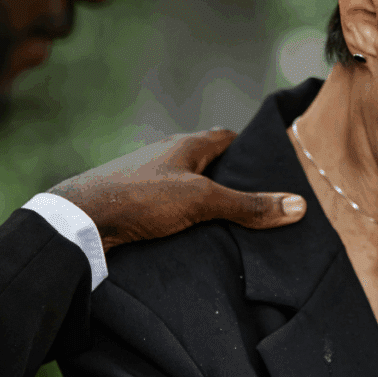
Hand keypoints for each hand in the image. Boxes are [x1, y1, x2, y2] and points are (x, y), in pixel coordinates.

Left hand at [49, 129, 306, 250]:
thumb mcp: (202, 201)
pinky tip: (195, 238)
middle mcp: (167, 157)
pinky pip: (170, 207)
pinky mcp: (134, 204)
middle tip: (258, 202)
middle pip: (209, 163)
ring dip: (207, 202)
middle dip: (232, 180)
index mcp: (186, 145)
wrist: (79, 220)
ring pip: (188, 187)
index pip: (227, 138)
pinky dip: (186, 218)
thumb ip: (248, 205)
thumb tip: (298, 205)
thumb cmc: (140, 198)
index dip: (250, 150)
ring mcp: (148, 180)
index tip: (270, 166)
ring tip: (233, 225)